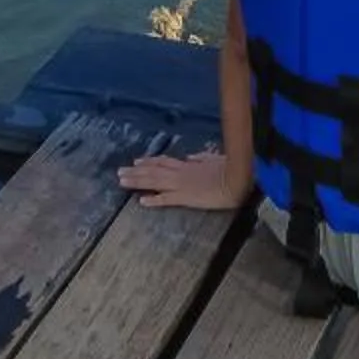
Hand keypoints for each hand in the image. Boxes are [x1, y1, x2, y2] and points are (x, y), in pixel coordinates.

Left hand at [116, 146, 245, 211]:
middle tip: (119, 172)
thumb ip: (202, 158)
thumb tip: (192, 156)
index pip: (164, 161)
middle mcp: (181, 173)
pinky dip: (154, 199)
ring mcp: (182, 185)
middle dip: (136, 171)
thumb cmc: (232, 168)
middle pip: (154, 170)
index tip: (137, 161)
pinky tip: (141, 201)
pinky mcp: (186, 198)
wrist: (239, 179)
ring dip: (137, 181)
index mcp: (189, 164)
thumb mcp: (215, 159)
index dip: (149, 161)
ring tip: (122, 181)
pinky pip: (166, 199)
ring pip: (154, 181)